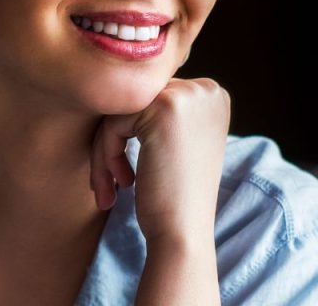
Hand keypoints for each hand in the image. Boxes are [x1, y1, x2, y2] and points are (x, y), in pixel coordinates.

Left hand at [90, 77, 229, 244]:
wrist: (183, 233)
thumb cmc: (174, 197)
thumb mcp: (179, 144)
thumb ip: (161, 112)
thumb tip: (121, 85)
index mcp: (212, 96)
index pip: (150, 99)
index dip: (131, 133)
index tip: (126, 171)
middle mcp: (205, 90)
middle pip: (134, 102)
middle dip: (113, 141)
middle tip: (109, 182)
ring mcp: (187, 96)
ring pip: (119, 111)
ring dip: (105, 150)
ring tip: (108, 186)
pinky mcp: (164, 107)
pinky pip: (114, 121)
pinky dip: (106, 153)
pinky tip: (121, 183)